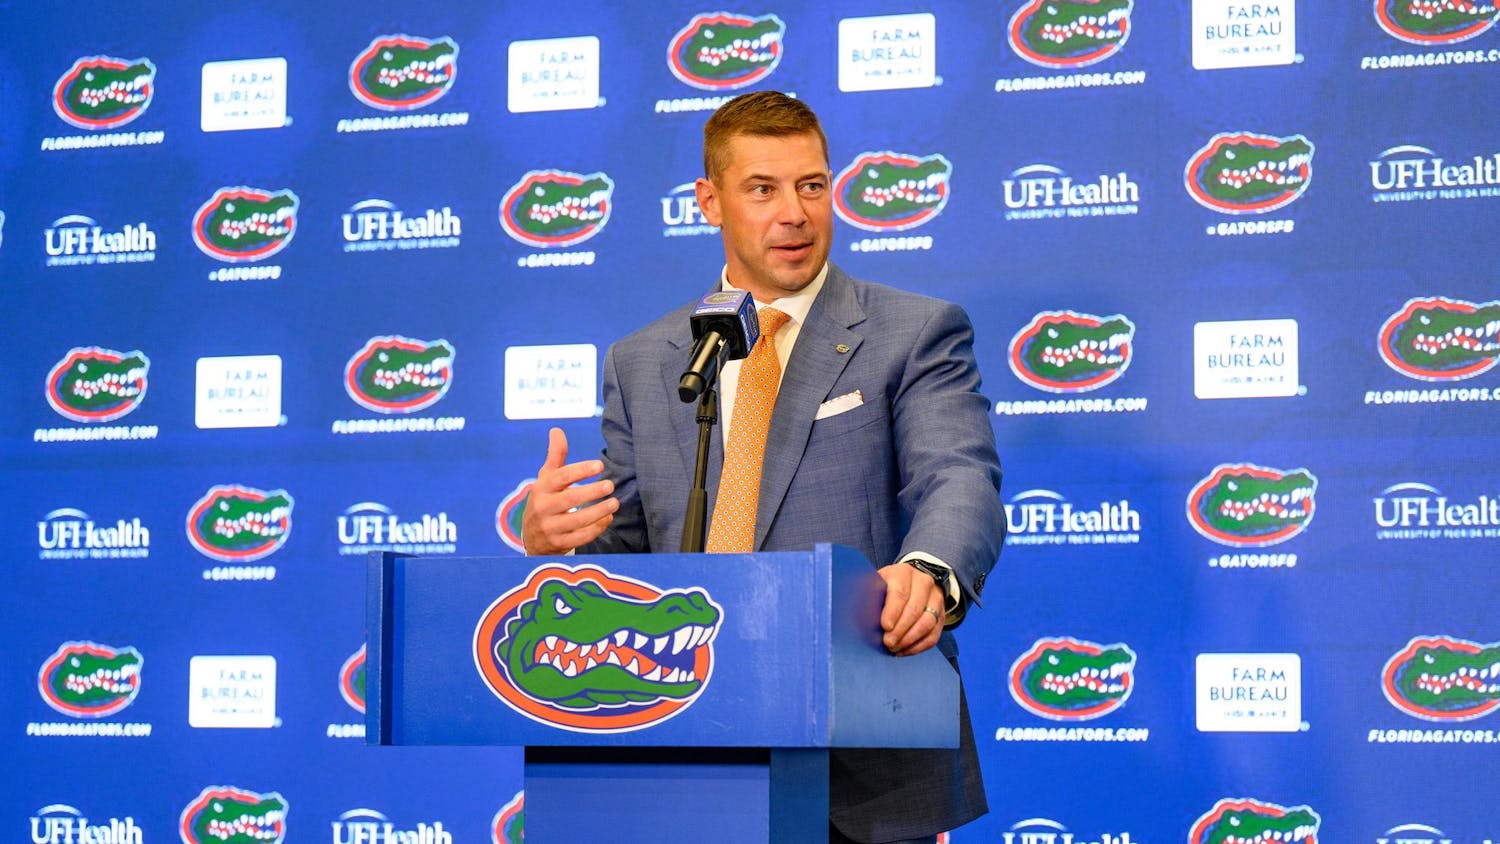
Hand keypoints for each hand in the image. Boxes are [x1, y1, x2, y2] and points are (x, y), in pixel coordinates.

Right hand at [520, 428, 618, 554]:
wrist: (532, 538)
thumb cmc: (545, 500)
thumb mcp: (546, 479)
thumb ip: (555, 456)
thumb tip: (557, 430)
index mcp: (541, 488)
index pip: (560, 477)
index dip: (580, 470)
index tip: (599, 465)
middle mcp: (543, 508)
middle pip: (569, 499)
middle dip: (591, 492)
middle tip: (610, 485)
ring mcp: (550, 528)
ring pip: (577, 520)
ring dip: (598, 512)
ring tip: (614, 503)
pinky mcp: (558, 544)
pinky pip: (580, 537)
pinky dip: (596, 528)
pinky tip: (608, 518)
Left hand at [877, 562, 943, 655]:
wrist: (912, 581)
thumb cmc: (887, 586)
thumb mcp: (877, 583)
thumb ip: (869, 595)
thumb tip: (858, 614)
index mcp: (903, 573)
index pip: (900, 593)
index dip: (893, 611)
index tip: (885, 626)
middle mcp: (923, 583)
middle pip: (915, 609)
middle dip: (900, 629)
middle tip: (888, 643)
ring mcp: (936, 599)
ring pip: (927, 623)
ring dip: (910, 639)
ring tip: (894, 648)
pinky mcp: (941, 615)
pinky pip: (933, 635)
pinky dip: (918, 646)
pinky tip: (904, 650)